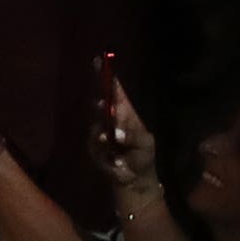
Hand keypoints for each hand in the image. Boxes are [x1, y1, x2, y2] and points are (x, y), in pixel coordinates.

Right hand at [95, 64, 159, 202]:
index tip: (101, 62)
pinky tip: (116, 162)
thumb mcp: (145, 143)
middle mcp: (109, 120)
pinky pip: (95, 148)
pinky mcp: (94, 150)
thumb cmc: (143, 156)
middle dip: (101, 104)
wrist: (135, 179)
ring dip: (103, 134)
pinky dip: (106, 156)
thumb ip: (133, 134)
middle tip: (103, 105)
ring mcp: (100, 134)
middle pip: (101, 104)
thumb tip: (117, 132)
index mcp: (125, 113)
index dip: (107, 77)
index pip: (115, 91)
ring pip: (96, 128)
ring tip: (110, 141)